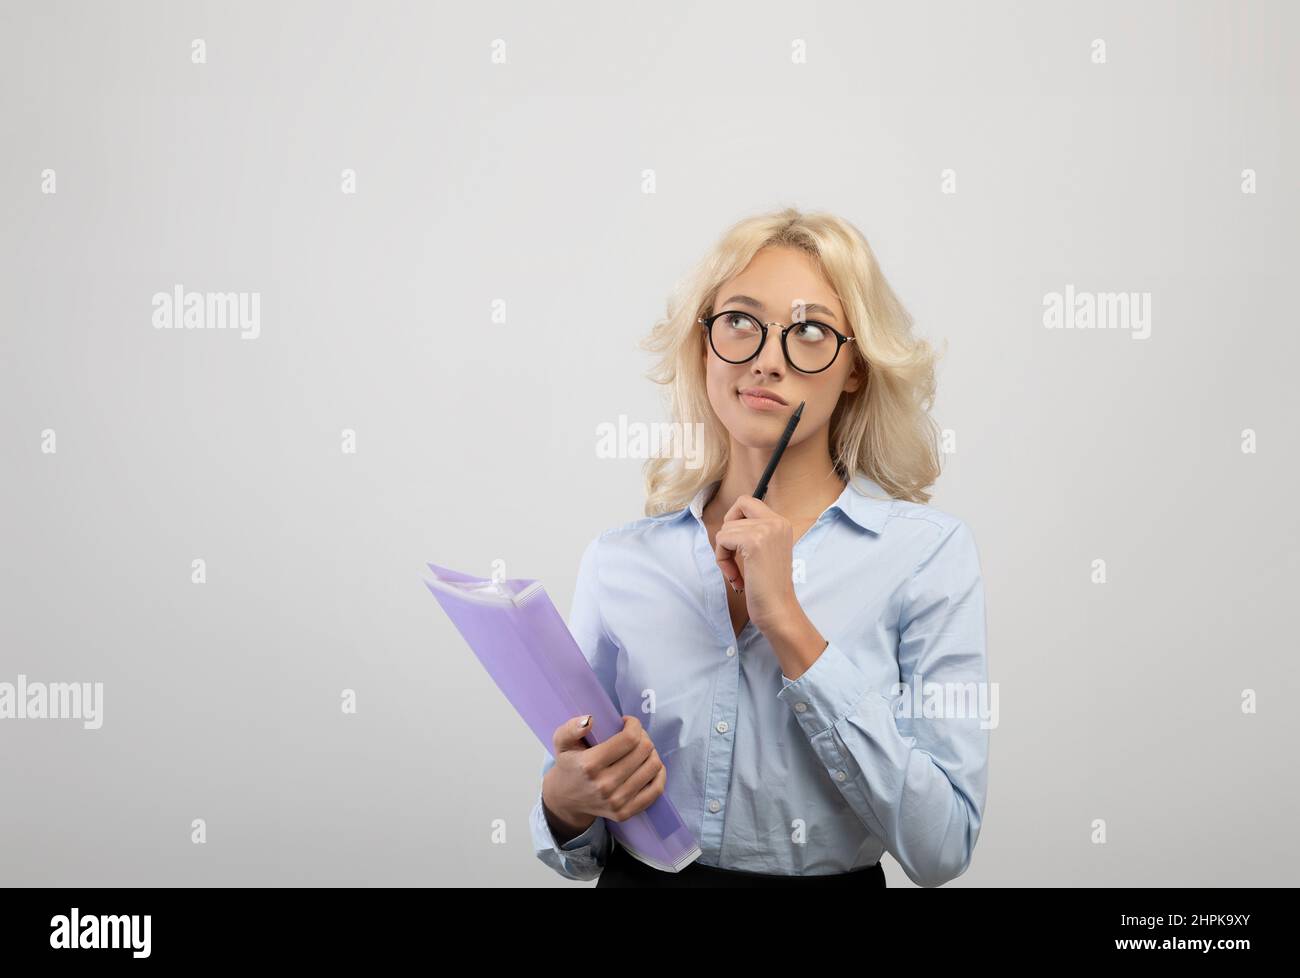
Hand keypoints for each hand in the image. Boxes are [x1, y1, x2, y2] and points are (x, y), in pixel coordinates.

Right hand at [541, 714, 666, 833]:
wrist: (565, 799)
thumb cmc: (568, 765)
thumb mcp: (561, 742)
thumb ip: (571, 728)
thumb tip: (590, 720)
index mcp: (589, 765)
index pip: (629, 739)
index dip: (634, 725)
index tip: (627, 722)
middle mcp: (605, 785)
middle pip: (644, 751)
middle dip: (643, 736)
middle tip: (634, 735)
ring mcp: (617, 801)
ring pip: (653, 767)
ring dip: (651, 752)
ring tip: (641, 749)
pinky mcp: (625, 812)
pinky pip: (656, 790)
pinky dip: (659, 773)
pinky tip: (650, 764)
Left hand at [713, 494, 799, 632]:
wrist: (778, 609)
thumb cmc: (768, 587)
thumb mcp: (766, 550)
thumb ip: (754, 532)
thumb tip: (728, 523)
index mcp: (781, 523)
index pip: (747, 501)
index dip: (733, 519)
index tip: (736, 544)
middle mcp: (776, 522)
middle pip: (732, 515)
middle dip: (727, 539)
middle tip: (735, 560)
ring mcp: (766, 530)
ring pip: (725, 530)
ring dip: (724, 554)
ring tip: (737, 574)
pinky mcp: (754, 542)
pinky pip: (722, 540)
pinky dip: (722, 560)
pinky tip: (736, 577)